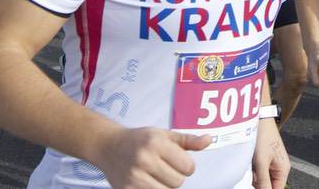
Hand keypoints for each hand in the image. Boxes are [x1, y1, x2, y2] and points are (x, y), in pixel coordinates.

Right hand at [95, 126, 209, 188]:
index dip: (186, 165)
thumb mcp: (164, 134)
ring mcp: (134, 177)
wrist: (109, 147)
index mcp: (156, 143)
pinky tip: (147, 181)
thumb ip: (188, 140)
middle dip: (175, 176)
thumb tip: (209, 140)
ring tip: (156, 174)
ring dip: (165, 186)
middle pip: (178, 182)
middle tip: (163, 167)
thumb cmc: (140, 140)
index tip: (177, 160)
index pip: (188, 166)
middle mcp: (144, 160)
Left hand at [252, 117, 288, 188]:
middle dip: (258, 181)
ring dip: (255, 173)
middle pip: (268, 184)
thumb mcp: (261, 163)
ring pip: (261, 177)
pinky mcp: (265, 157)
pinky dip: (253, 167)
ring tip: (253, 160)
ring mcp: (272, 162)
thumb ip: (263, 182)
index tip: (256, 184)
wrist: (259, 119)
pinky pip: (258, 169)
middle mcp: (279, 167)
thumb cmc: (263, 137)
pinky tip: (251, 158)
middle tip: (254, 169)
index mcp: (283, 170)